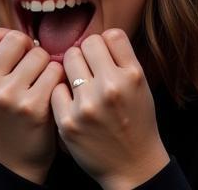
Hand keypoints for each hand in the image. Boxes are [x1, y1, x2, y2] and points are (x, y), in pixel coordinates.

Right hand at [0, 28, 64, 183]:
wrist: (13, 162)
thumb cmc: (8, 117)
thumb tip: (19, 30)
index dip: (13, 41)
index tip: (20, 57)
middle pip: (20, 39)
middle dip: (33, 51)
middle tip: (35, 72)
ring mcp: (9, 96)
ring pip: (41, 54)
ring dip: (50, 66)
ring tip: (44, 85)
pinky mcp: (32, 106)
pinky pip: (56, 71)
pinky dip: (60, 80)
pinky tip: (54, 95)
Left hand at [51, 30, 168, 189]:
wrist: (132, 164)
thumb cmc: (137, 120)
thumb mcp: (141, 84)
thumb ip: (122, 58)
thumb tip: (96, 37)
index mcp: (132, 74)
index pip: (110, 35)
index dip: (105, 43)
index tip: (103, 55)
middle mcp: (111, 86)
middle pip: (86, 44)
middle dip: (85, 54)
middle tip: (88, 68)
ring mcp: (87, 105)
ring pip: (68, 62)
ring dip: (72, 69)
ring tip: (79, 83)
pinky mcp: (68, 123)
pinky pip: (56, 89)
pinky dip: (62, 93)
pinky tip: (72, 103)